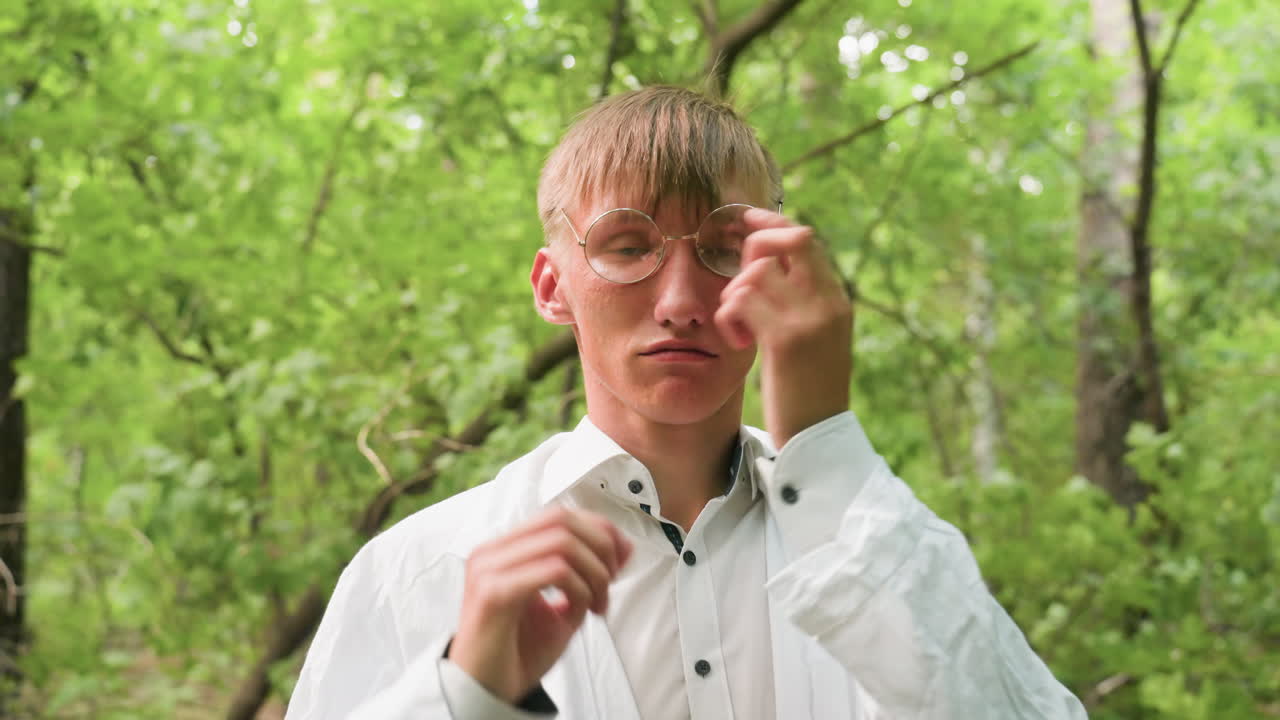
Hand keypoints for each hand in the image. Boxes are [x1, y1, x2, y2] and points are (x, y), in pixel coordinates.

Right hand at [449, 507, 632, 703]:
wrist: (487, 691)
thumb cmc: (518, 651)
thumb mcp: (566, 604)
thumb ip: (589, 573)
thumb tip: (624, 546)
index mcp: (504, 550)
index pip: (558, 515)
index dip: (598, 529)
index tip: (621, 558)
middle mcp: (492, 552)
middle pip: (561, 520)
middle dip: (601, 547)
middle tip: (611, 581)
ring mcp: (489, 569)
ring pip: (561, 541)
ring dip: (594, 571)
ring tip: (598, 602)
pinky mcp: (494, 593)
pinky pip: (553, 570)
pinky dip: (579, 587)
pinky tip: (581, 609)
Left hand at [714, 208, 853, 449]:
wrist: (818, 440)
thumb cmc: (805, 394)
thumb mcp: (811, 342)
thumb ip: (798, 306)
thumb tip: (763, 271)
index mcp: (836, 301)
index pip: (806, 239)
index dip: (771, 224)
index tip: (744, 222)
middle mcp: (828, 302)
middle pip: (791, 237)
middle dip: (753, 248)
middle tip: (737, 287)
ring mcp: (810, 319)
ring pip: (757, 270)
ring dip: (734, 295)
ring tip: (738, 329)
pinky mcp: (786, 340)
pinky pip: (742, 301)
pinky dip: (729, 318)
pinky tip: (739, 344)